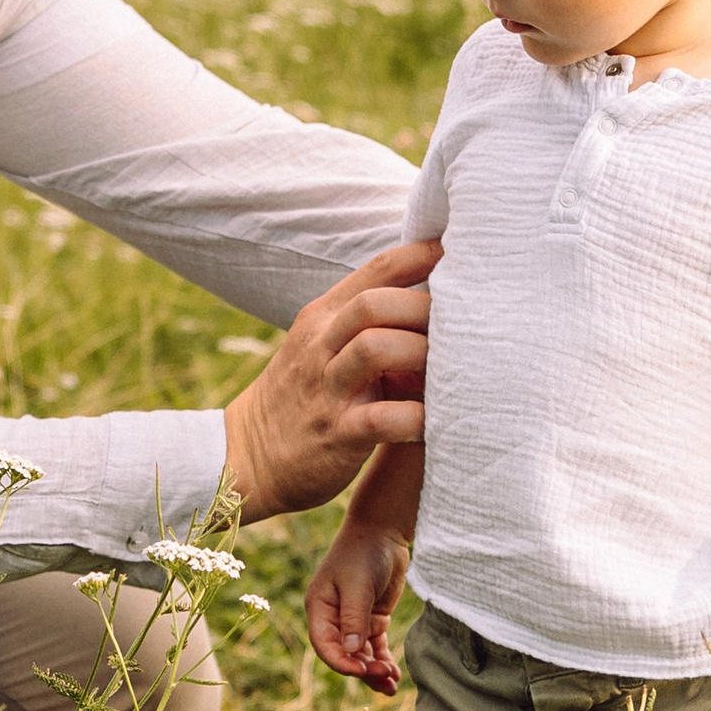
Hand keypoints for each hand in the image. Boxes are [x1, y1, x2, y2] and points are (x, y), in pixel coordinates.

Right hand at [222, 241, 436, 522]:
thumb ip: (364, 322)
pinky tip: (436, 421)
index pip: (377, 270)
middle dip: (427, 308)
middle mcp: (320, 346)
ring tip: (450, 370)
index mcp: (322, 318)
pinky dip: (417, 417)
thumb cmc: (303, 397)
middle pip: (376, 304)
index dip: (423, 255)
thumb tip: (434, 299)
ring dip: (421, 354)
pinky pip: (382, 419)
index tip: (464, 253)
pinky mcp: (336, 436)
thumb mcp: (320, 345)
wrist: (245, 456)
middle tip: (464, 327)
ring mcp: (326, 390)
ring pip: (375, 350)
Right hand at [307, 516, 410, 695]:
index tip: (362, 671)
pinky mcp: (373, 618)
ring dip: (375, 671)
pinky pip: (375, 646)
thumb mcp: (357, 585)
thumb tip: (351, 652)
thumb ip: (354, 618)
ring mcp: (354, 620)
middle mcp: (334, 618)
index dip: (341, 663)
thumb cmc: (363, 552)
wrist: (383, 531)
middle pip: (345, 654)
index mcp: (320, 609)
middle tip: (387, 677)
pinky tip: (395, 672)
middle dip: (364, 670)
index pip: (325, 645)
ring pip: (361, 654)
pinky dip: (383, 659)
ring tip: (392, 685)